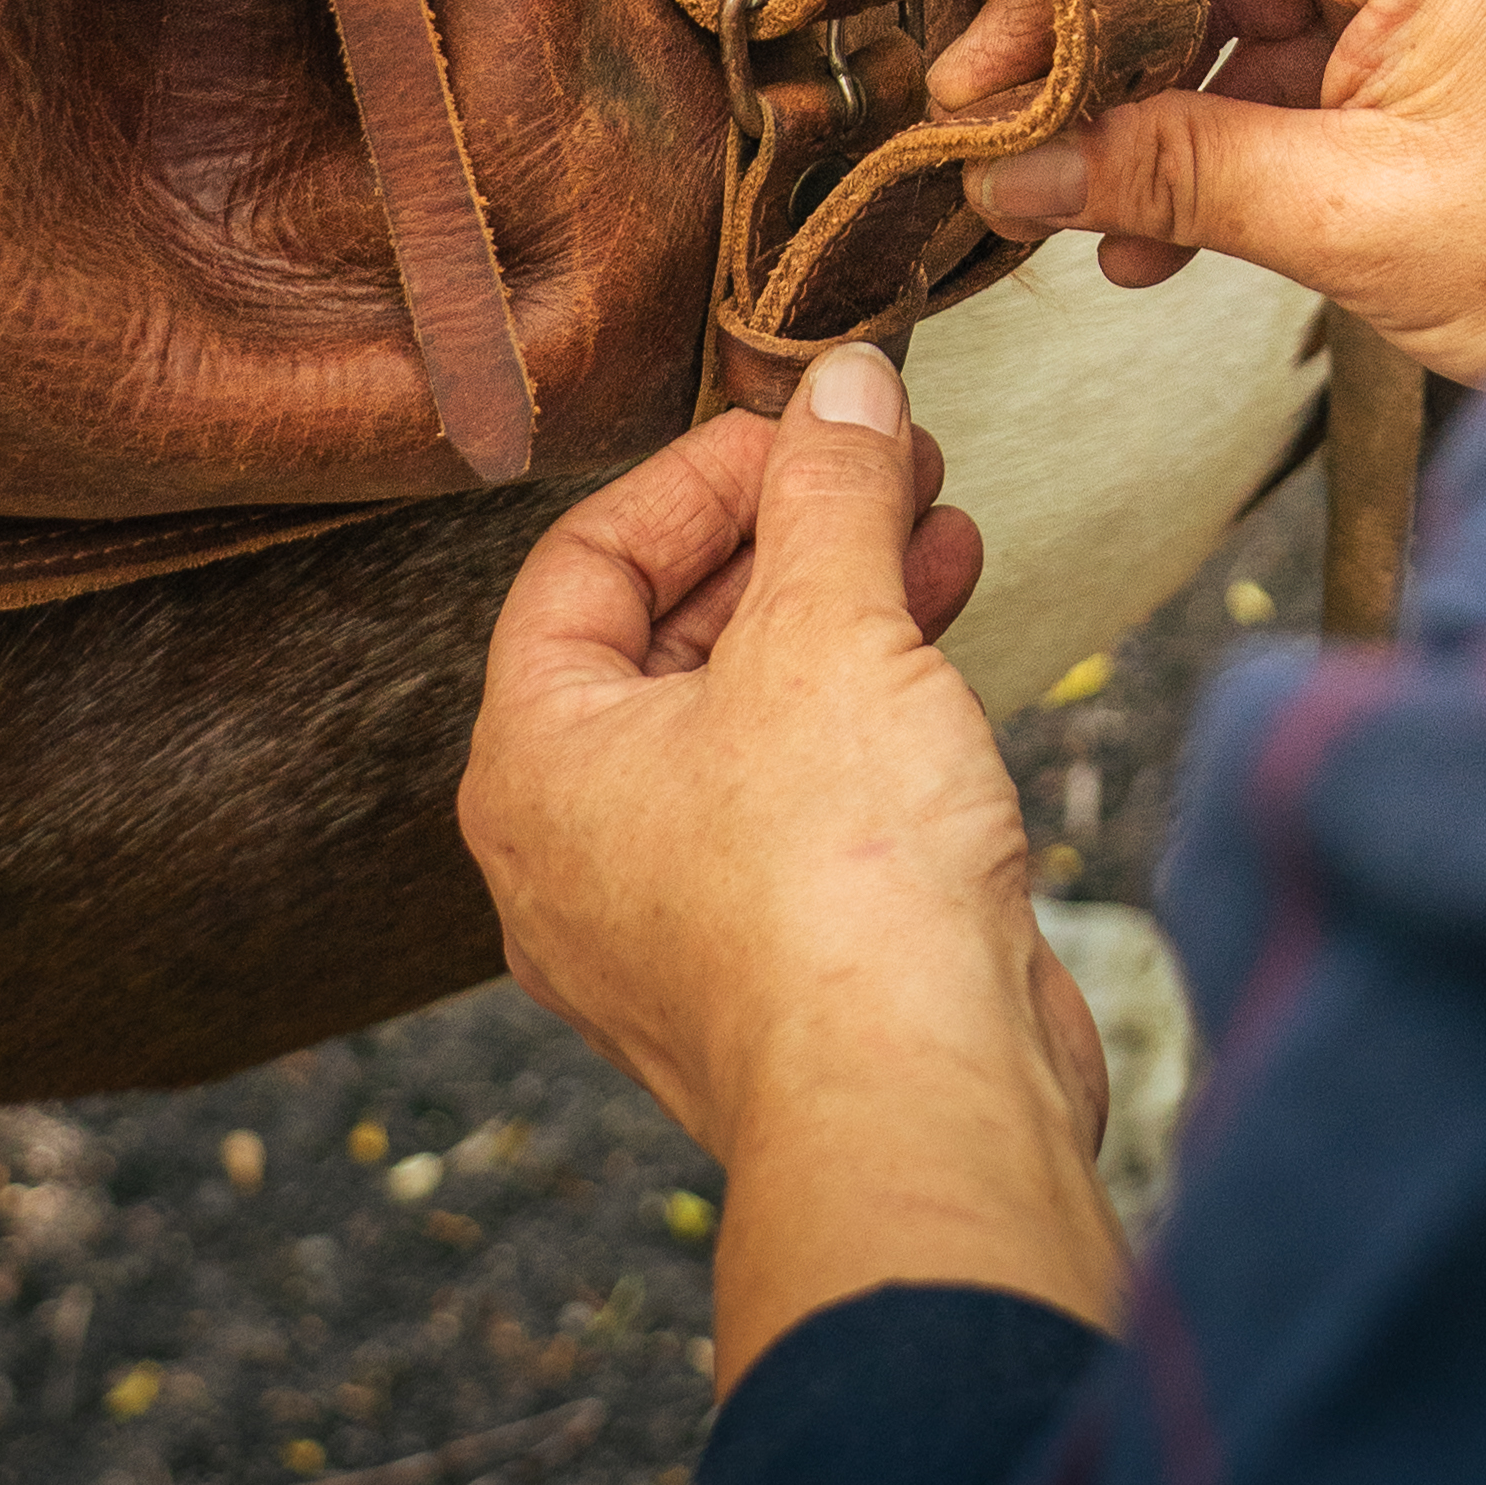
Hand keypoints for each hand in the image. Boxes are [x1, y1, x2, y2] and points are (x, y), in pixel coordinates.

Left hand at [461, 361, 1124, 1392]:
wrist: (916, 1104)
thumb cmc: (835, 887)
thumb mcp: (830, 630)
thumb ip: (831, 491)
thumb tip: (841, 380)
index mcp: (534, 768)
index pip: (583, 564)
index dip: (700, 473)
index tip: (805, 425)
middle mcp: (579, 851)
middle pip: (665, 639)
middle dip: (785, 535)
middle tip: (883, 462)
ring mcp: (676, 918)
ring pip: (744, 718)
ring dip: (841, 609)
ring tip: (940, 529)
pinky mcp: (776, 961)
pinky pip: (800, 797)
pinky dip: (866, 708)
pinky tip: (951, 641)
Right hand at [938, 0, 1485, 382]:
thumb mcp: (1360, 223)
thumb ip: (1174, 175)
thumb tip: (1013, 167)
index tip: (973, 53)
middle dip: (1092, 32)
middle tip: (996, 129)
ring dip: (1157, 90)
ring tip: (1082, 204)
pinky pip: (1302, 26)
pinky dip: (1233, 110)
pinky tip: (1168, 220)